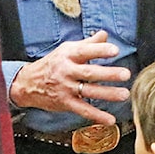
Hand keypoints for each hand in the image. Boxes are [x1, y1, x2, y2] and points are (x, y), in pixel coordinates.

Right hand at [9, 30, 130, 124]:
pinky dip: (97, 115)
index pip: (85, 51)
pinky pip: (83, 110)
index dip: (100, 50)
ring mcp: (66, 88)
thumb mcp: (67, 50)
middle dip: (108, 74)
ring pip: (89, 91)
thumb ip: (88, 44)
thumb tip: (104, 34)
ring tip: (124, 94)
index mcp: (68, 55)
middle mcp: (67, 70)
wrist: (29, 83)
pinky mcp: (65, 103)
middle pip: (89, 72)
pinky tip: (110, 119)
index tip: (115, 50)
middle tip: (125, 74)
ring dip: (108, 94)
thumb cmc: (53, 64)